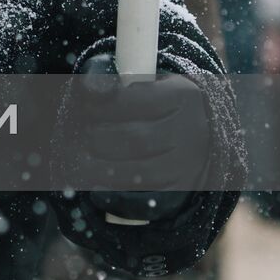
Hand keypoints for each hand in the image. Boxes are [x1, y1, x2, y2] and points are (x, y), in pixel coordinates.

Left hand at [68, 54, 211, 221]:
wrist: (198, 126)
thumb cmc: (157, 99)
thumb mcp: (143, 79)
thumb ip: (113, 78)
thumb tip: (89, 86)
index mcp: (183, 95)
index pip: (138, 101)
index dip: (104, 106)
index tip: (86, 108)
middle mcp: (193, 131)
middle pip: (137, 139)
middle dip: (100, 138)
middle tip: (85, 136)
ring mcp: (191, 163)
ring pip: (142, 172)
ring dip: (103, 170)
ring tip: (81, 162)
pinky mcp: (185, 189)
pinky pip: (151, 200)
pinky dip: (119, 197)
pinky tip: (97, 189)